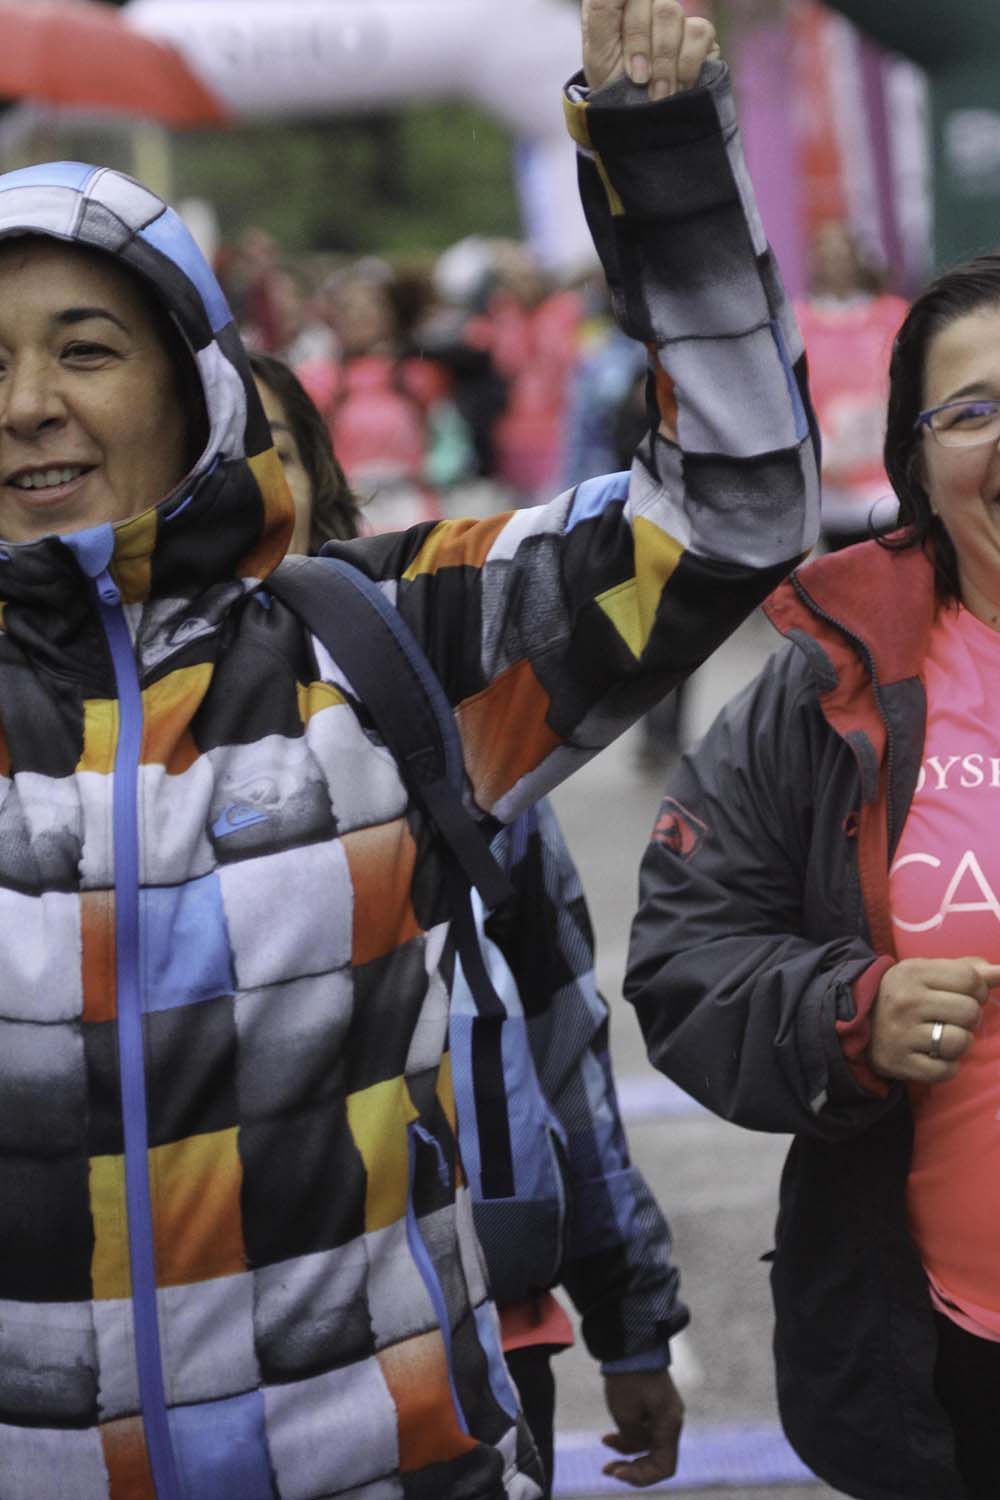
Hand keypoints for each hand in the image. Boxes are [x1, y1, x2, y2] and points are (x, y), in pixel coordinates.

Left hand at [583, 0, 719, 98]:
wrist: (640, 121)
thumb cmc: (612, 86)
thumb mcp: (597, 52)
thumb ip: (602, 10)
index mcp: (617, 3)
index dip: (631, 17)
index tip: (624, 48)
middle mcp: (647, 2)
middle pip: (649, 0)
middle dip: (640, 44)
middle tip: (638, 79)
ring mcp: (675, 16)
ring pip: (671, 14)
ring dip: (663, 61)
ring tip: (657, 92)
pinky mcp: (700, 34)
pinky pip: (698, 33)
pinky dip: (685, 66)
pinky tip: (678, 87)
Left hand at [601, 1368, 683, 1486]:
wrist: (630, 1343)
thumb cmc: (628, 1377)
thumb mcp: (624, 1414)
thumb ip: (631, 1440)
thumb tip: (634, 1447)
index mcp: (670, 1425)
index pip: (664, 1467)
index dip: (641, 1477)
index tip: (618, 1472)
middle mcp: (672, 1421)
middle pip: (656, 1458)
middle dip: (632, 1466)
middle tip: (607, 1468)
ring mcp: (665, 1412)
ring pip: (648, 1444)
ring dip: (626, 1450)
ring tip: (604, 1441)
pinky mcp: (655, 1404)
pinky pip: (645, 1430)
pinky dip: (629, 1435)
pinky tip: (609, 1435)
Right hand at [867, 956, 999, 1082]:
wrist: (853, 1020)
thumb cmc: (902, 993)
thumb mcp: (926, 971)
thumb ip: (967, 969)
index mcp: (914, 973)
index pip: (970, 979)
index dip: (979, 989)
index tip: (966, 994)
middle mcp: (907, 1002)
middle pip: (970, 1011)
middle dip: (970, 1017)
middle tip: (953, 1017)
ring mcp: (902, 1034)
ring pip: (960, 1042)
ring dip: (960, 1043)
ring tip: (945, 1037)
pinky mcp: (901, 1063)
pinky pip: (946, 1070)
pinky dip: (947, 1066)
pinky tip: (935, 1055)